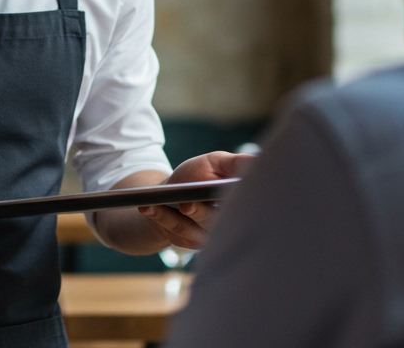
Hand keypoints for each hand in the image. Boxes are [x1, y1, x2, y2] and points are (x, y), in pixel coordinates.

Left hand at [138, 150, 252, 248]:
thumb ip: (234, 163)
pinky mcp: (184, 241)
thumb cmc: (197, 175)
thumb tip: (258, 160)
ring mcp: (204, 237)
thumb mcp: (215, 163)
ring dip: (169, 216)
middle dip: (200, 213)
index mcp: (238, 206)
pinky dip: (158, 217)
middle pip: (214, 223)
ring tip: (153, 204)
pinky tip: (146, 207)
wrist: (172, 194)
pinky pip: (171, 230)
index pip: (243, 211)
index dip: (239, 206)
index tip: (226, 195)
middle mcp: (224, 225)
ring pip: (188, 228)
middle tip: (186, 204)